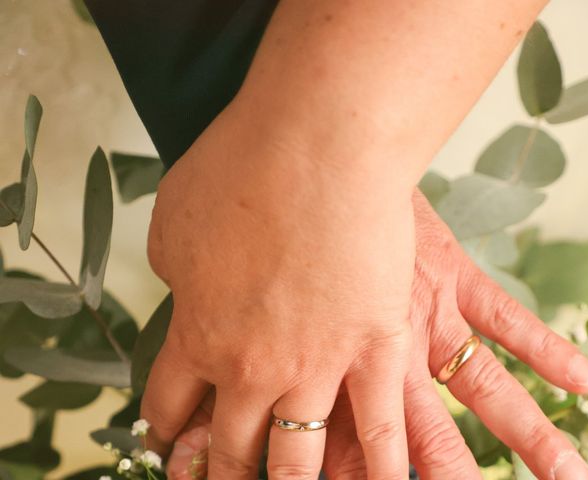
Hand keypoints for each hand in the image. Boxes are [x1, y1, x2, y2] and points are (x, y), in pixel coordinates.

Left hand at [143, 105, 418, 478]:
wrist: (316, 148)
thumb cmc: (241, 172)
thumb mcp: (175, 221)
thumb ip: (177, 273)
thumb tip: (186, 292)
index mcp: (198, 335)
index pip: (169, 404)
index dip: (166, 429)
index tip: (169, 442)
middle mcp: (253, 368)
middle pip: (230, 442)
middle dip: (218, 472)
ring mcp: (317, 367)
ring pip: (296, 456)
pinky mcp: (376, 350)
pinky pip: (380, 429)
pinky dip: (381, 471)